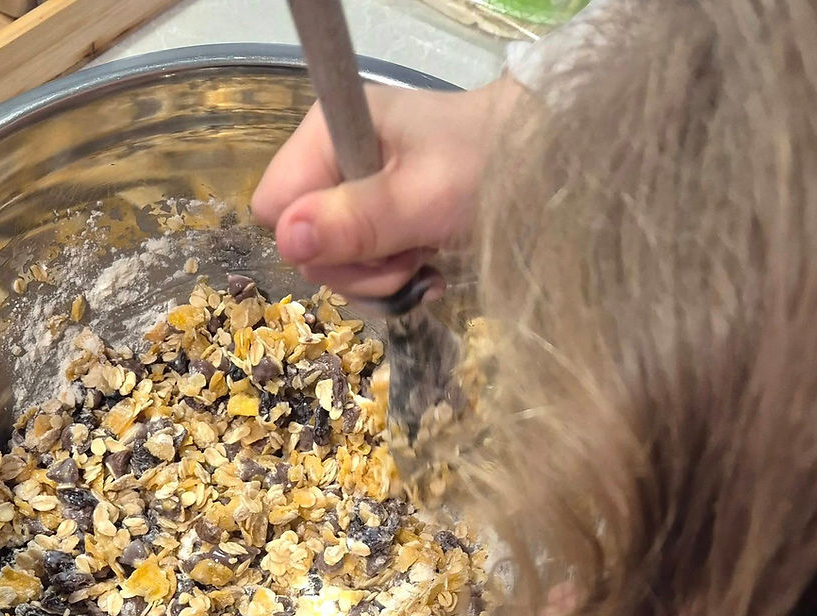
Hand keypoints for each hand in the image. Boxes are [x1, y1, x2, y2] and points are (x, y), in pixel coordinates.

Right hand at [251, 76, 521, 298]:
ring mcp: (353, 195)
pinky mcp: (376, 223)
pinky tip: (428, 270)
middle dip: (356, 267)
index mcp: (328, 132)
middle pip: (304, 246)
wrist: (542, 166)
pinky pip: (361, 272)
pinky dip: (393, 282)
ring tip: (424, 260)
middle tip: (408, 256)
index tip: (366, 244)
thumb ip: (356, 221)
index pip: (274, 206)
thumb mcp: (423, 198)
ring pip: (332, 266)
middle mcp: (332, 161)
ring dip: (379, 279)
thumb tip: (287, 243)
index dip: (311, 239)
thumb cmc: (486, 168)